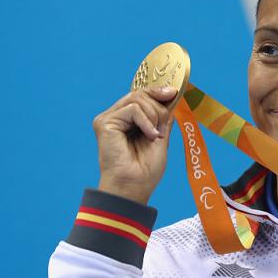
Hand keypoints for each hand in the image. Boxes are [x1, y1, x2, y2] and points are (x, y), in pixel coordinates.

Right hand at [93, 86, 177, 204]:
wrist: (135, 186)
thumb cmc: (146, 170)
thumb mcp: (161, 137)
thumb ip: (163, 118)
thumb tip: (170, 96)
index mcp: (127, 121)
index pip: (141, 96)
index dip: (157, 92)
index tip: (173, 93)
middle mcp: (116, 118)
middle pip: (140, 94)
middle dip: (159, 108)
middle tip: (163, 130)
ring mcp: (109, 119)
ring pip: (137, 99)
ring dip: (154, 116)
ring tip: (156, 136)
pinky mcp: (104, 123)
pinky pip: (133, 109)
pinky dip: (147, 122)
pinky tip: (150, 136)